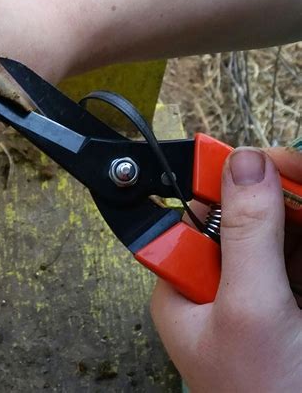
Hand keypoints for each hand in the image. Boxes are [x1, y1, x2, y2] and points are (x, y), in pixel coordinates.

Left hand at [151, 148, 301, 390]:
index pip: (199, 212)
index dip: (233, 181)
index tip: (271, 162)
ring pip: (279, 236)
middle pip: (244, 219)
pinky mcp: (287, 310)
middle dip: (280, 196)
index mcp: (182, 285)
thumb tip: (242, 162)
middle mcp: (214, 287)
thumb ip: (246, 233)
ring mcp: (255, 298)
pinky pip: (296, 260)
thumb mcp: (251, 307)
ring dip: (299, 213)